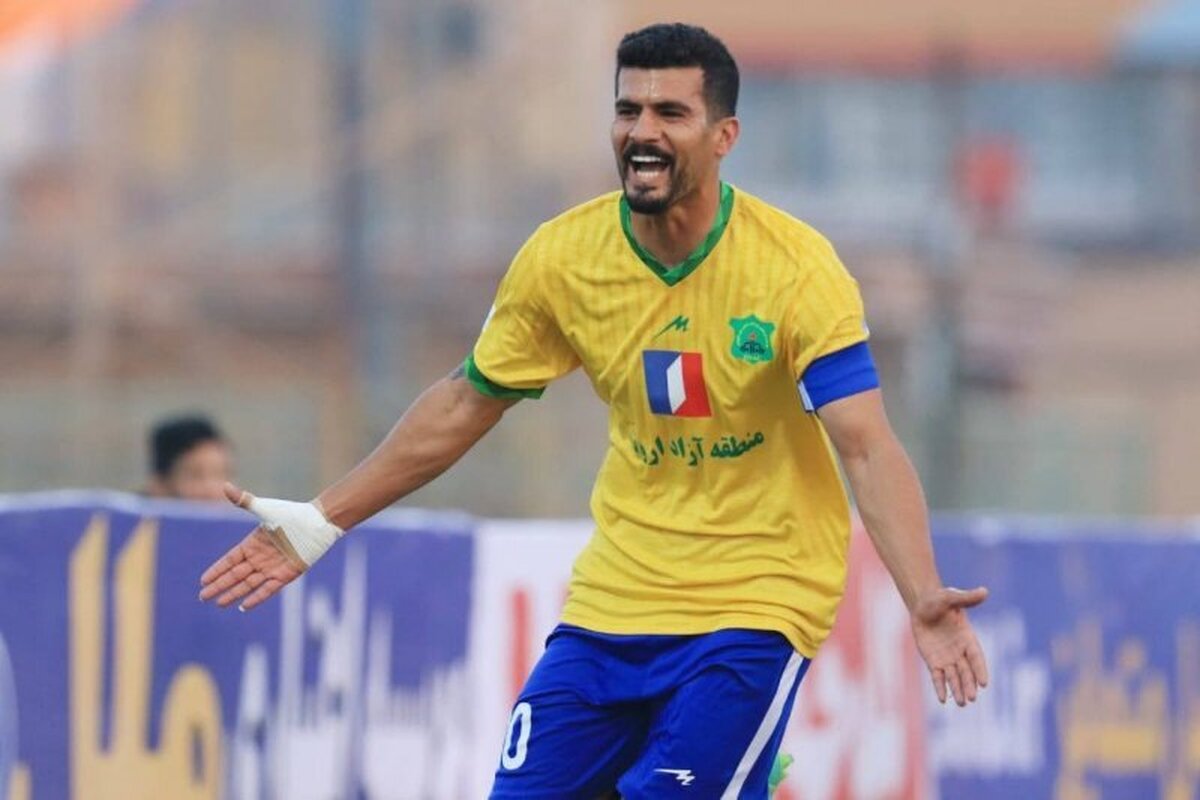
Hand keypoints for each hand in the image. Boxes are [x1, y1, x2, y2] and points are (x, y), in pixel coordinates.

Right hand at [198, 482, 340, 610]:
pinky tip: (243, 606)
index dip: (217, 570)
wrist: (317, 522)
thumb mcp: (265, 508)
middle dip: (219, 585)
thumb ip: (244, 501)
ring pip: (249, 584)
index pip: (230, 560)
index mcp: (253, 543)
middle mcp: (261, 557)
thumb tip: (224, 485)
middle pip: (236, 575)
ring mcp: (273, 566)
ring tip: (219, 603)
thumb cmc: (292, 513)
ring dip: (234, 593)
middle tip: (202, 597)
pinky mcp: (287, 574)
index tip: (203, 580)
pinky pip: (268, 589)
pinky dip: (256, 597)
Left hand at [911, 586, 988, 705]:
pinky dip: (940, 687)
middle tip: (972, 698)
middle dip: (969, 684)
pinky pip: (938, 676)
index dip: (980, 669)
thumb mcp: (951, 597)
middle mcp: (960, 651)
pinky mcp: (934, 661)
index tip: (985, 683)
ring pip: (954, 677)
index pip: (977, 656)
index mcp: (968, 637)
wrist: (923, 604)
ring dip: (958, 690)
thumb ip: (967, 598)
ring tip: (962, 703)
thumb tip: (985, 591)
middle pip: (967, 671)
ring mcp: (947, 657)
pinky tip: (943, 700)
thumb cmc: (939, 599)